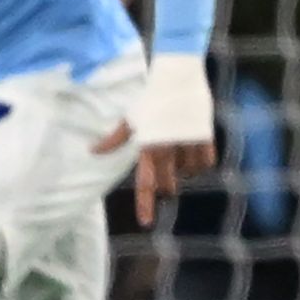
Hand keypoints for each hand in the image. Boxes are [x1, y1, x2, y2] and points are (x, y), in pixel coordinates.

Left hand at [94, 52, 215, 226]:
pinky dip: (199, 159)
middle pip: (167, 184)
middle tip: (163, 172)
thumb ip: (115, 139)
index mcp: (148, 145)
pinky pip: (205, 164)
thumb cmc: (152, 98)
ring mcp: (188, 144)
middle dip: (165, 186)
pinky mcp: (206, 138)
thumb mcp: (132, 118)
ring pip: (187, 173)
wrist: (178, 76)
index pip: (145, 182)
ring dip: (182, 167)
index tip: (145, 223)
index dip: (145, 204)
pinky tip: (192, 144)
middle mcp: (168, 148)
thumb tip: (92, 151)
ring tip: (177, 144)